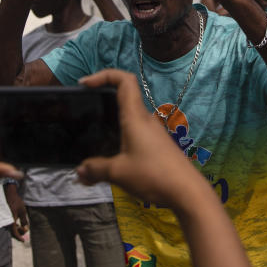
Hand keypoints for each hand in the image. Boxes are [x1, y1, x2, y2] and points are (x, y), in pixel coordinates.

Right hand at [3, 183, 28, 241]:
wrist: (8, 194)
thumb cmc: (16, 202)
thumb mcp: (23, 211)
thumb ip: (24, 220)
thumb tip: (26, 228)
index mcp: (10, 220)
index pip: (14, 232)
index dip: (19, 237)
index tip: (23, 240)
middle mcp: (5, 221)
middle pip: (12, 232)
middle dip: (19, 232)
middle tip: (25, 229)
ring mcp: (3, 220)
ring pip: (10, 229)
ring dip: (16, 229)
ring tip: (22, 226)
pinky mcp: (3, 217)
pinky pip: (8, 225)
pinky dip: (13, 226)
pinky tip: (18, 224)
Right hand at [76, 69, 208, 208]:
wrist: (187, 191)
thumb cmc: (153, 174)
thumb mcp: (118, 173)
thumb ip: (96, 169)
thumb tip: (79, 171)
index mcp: (135, 117)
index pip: (124, 80)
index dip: (105, 74)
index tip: (85, 83)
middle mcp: (145, 119)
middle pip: (125, 95)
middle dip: (104, 96)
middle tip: (85, 108)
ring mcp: (153, 132)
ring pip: (130, 115)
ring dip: (112, 118)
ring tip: (93, 131)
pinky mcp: (157, 145)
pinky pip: (135, 131)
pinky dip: (120, 134)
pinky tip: (111, 151)